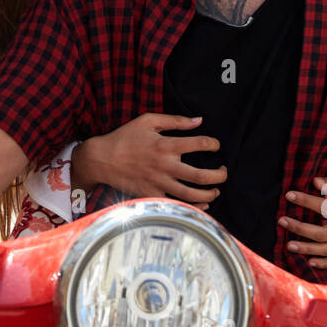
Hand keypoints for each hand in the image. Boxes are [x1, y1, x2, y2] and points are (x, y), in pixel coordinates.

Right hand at [72, 113, 224, 206]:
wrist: (102, 159)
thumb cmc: (125, 137)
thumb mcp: (148, 121)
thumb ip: (175, 120)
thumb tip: (199, 120)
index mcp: (165, 145)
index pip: (199, 144)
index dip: (213, 144)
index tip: (216, 146)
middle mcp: (165, 166)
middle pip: (202, 176)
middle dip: (219, 176)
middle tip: (224, 172)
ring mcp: (159, 183)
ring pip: (192, 194)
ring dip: (210, 193)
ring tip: (216, 189)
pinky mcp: (152, 195)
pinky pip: (177, 205)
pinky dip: (193, 206)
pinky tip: (202, 203)